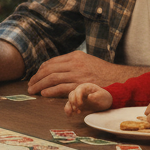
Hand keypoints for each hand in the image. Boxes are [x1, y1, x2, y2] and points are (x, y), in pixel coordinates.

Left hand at [27, 51, 141, 97]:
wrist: (119, 79)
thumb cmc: (103, 72)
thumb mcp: (87, 61)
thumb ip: (73, 64)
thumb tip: (57, 69)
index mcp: (75, 56)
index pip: (52, 62)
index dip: (40, 70)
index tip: (35, 77)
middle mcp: (75, 63)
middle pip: (49, 69)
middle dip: (37, 78)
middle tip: (30, 85)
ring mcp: (78, 74)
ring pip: (52, 78)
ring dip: (40, 85)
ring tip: (33, 90)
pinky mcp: (81, 85)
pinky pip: (61, 88)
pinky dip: (50, 90)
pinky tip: (44, 93)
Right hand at [64, 83, 111, 115]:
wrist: (104, 102)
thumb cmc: (103, 97)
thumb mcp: (102, 96)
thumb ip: (96, 96)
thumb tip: (89, 96)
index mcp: (86, 87)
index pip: (78, 90)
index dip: (78, 97)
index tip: (81, 104)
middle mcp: (80, 92)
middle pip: (72, 94)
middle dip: (74, 102)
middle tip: (79, 109)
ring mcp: (77, 98)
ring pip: (69, 100)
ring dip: (70, 107)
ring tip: (76, 112)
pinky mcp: (76, 105)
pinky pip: (69, 106)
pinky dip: (68, 110)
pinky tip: (70, 115)